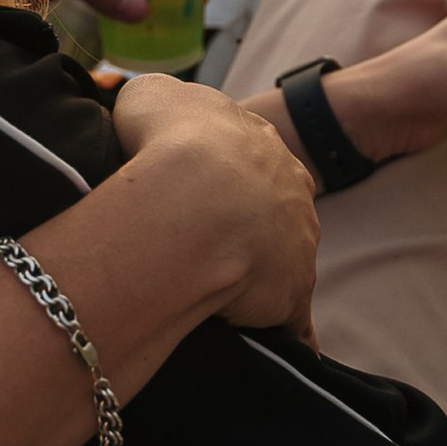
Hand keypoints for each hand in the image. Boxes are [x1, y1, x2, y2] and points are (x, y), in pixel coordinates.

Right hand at [113, 68, 320, 338]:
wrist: (193, 197)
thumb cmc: (165, 140)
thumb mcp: (150, 93)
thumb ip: (158, 103)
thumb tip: (149, 116)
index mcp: (259, 142)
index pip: (246, 158)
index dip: (219, 173)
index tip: (194, 188)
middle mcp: (290, 190)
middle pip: (271, 209)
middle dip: (246, 224)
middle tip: (202, 241)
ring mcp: (297, 243)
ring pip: (281, 262)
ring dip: (259, 276)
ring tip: (217, 292)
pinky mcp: (292, 295)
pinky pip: (292, 322)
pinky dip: (285, 337)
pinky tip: (274, 352)